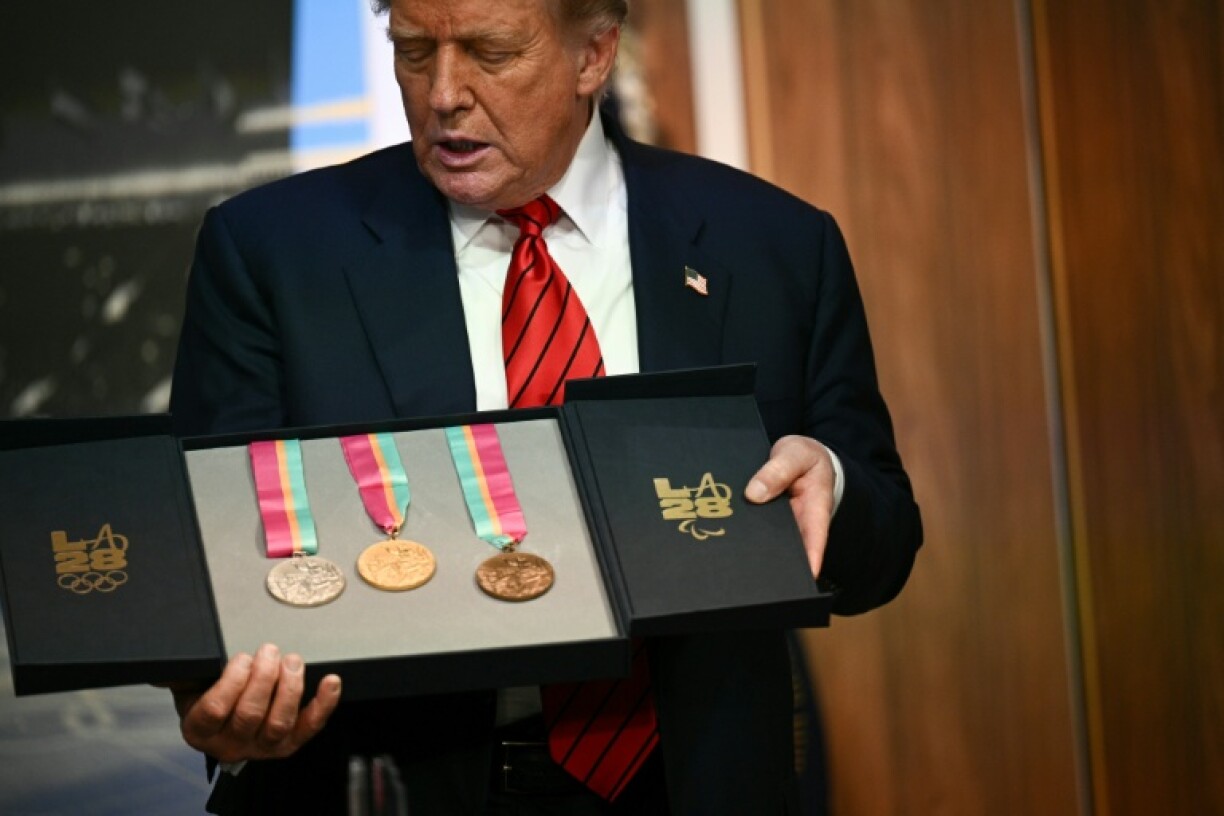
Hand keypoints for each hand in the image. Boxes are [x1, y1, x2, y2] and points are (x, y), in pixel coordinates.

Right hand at [168, 643, 341, 763]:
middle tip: (269, 651)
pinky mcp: (288, 744)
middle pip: (250, 714)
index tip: (241, 658)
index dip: (232, 681)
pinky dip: (323, 704)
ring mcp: (261, 747)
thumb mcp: (188, 685)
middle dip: (264, 677)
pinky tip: (331, 682)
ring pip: (279, 723)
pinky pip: (309, 727)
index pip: (216, 710)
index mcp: (200, 730)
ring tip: (291, 660)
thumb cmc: (207, 695)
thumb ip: (182, 673)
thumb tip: (166, 663)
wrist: (224, 722)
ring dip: (290, 687)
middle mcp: (230, 744)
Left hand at [744, 435, 835, 577]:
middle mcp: (798, 523)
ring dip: (753, 550)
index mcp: (815, 508)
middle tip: (758, 580)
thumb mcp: (796, 455)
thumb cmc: (804, 456)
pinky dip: (742, 533)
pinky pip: (754, 528)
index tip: (805, 576)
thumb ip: (778, 470)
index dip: (810, 558)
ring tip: (735, 567)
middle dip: (776, 564)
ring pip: (767, 541)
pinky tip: (723, 539)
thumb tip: (753, 494)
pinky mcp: (763, 519)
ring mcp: (780, 524)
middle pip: (789, 548)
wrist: (799, 453)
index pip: (815, 537)